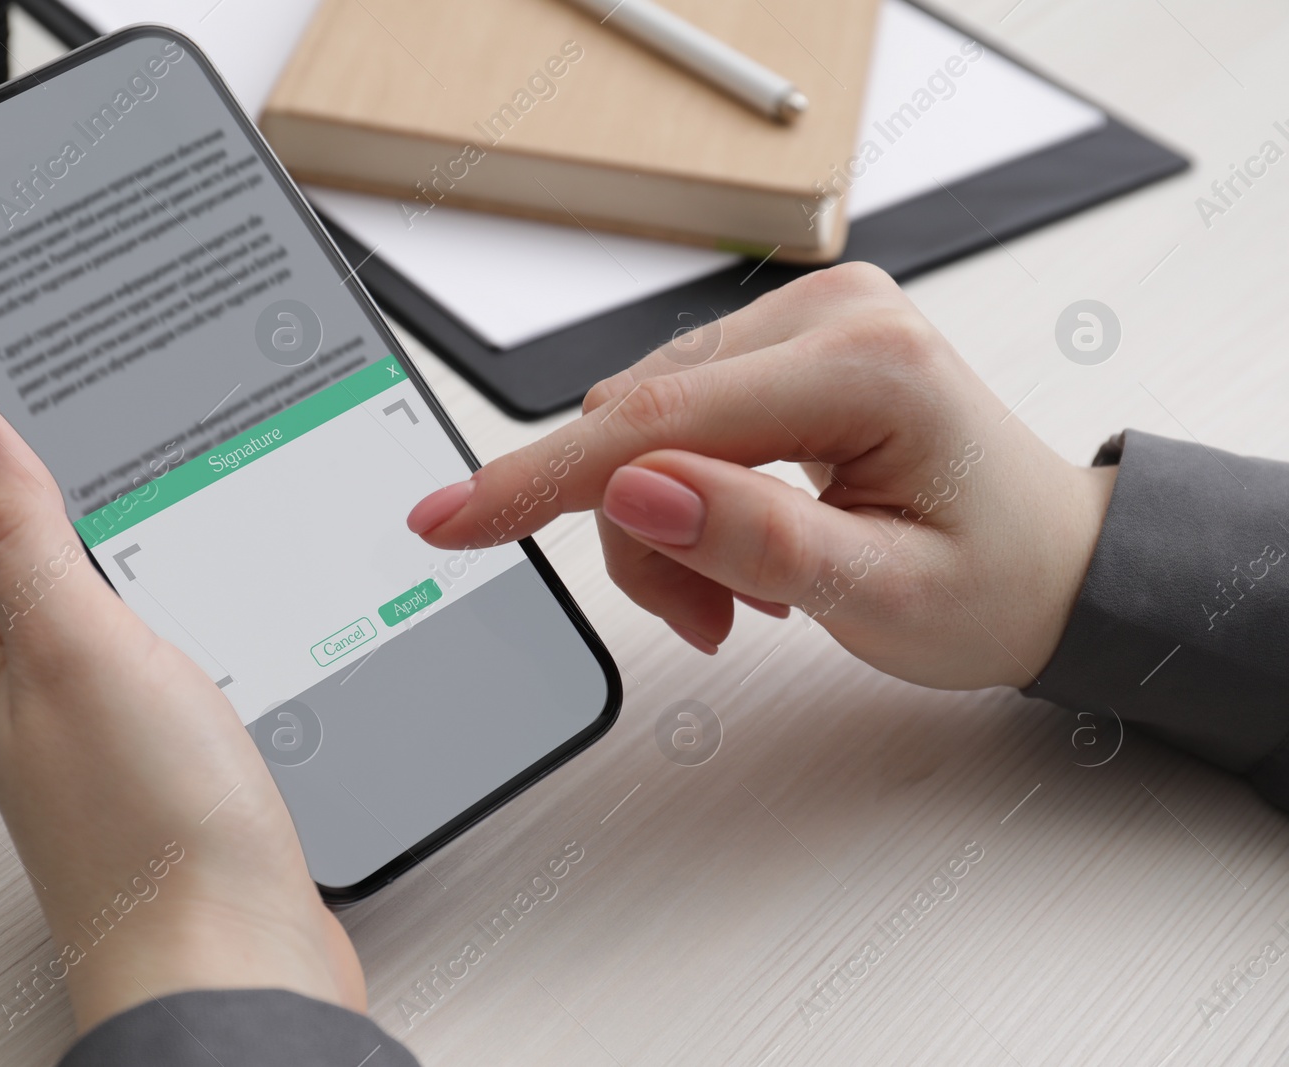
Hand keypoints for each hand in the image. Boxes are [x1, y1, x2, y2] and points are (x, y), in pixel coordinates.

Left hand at [0, 398, 363, 1032]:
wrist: (233, 958)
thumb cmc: (145, 825)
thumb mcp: (76, 642)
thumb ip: (18, 532)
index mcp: (0, 662)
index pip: (12, 529)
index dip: (57, 465)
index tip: (110, 408)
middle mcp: (48, 703)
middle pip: (79, 575)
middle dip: (129, 520)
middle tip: (179, 457)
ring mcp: (116, 741)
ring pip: (139, 627)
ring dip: (177, 581)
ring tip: (216, 531)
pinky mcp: (179, 772)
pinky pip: (184, 678)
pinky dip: (213, 642)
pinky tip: (245, 637)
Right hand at [408, 263, 1115, 690]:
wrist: (1053, 564)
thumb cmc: (996, 582)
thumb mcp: (886, 598)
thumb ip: (759, 541)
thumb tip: (636, 490)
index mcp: (867, 364)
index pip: (659, 418)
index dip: (540, 478)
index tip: (446, 518)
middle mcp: (832, 313)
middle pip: (641, 420)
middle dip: (640, 535)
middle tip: (711, 620)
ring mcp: (808, 315)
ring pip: (645, 422)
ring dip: (662, 523)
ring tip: (743, 594)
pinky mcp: (786, 340)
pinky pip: (674, 413)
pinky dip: (682, 495)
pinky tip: (743, 540)